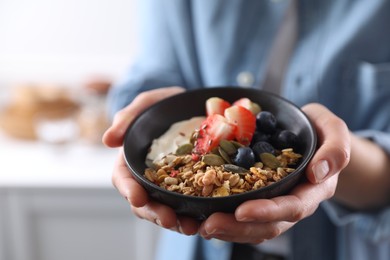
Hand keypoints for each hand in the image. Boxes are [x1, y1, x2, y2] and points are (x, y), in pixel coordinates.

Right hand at [103, 86, 199, 234]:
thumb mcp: (148, 103)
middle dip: (154, 212)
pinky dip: (193, 214)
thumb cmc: (166, 103)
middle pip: (144, 201)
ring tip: (190, 226)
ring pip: (164, 207)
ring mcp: (168, 182)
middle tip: (169, 220)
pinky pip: (187, 204)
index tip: (137, 199)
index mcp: (132, 158)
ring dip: (174, 220)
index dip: (128, 189)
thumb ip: (128, 117)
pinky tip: (203, 219)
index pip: (123, 178)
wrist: (194, 105)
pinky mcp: (189, 185)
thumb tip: (107, 140)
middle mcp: (148, 175)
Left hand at [198, 103, 350, 242]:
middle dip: (238, 228)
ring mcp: (274, 204)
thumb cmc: (318, 131)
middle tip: (210, 225)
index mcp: (312, 190)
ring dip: (227, 229)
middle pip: (268, 225)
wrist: (307, 134)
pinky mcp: (258, 199)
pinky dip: (224, 219)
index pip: (292, 207)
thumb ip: (335, 149)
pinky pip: (242, 217)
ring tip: (201, 226)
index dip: (267, 212)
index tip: (242, 211)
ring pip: (253, 227)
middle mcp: (292, 202)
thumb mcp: (332, 130)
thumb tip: (319, 172)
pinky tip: (202, 217)